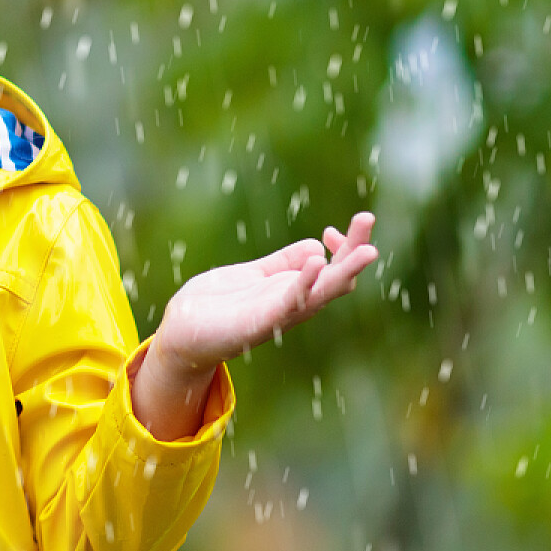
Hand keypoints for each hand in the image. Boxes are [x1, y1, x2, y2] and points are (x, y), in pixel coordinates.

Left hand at [131, 213, 378, 439]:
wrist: (181, 332)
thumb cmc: (217, 305)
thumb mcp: (254, 275)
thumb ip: (282, 263)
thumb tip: (317, 246)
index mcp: (293, 290)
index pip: (332, 268)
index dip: (341, 246)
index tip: (334, 229)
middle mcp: (292, 304)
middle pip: (336, 278)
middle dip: (355, 249)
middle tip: (368, 218)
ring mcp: (278, 314)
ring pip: (322, 293)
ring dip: (345, 271)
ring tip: (367, 250)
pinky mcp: (259, 322)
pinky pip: (289, 303)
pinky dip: (304, 283)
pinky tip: (317, 262)